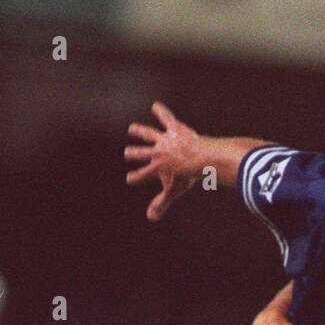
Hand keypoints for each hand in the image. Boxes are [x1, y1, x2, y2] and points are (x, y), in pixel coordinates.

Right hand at [124, 102, 201, 221]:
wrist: (198, 157)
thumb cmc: (188, 175)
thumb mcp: (174, 191)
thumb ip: (161, 204)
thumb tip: (150, 218)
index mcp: (157, 167)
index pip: (144, 174)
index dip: (136, 177)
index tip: (129, 179)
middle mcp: (157, 152)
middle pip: (143, 153)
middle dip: (135, 153)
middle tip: (127, 153)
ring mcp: (165, 139)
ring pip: (149, 134)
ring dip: (140, 132)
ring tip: (132, 129)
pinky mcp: (174, 128)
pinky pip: (166, 119)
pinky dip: (161, 112)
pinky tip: (155, 105)